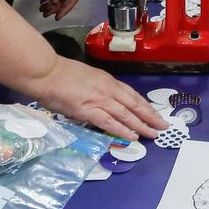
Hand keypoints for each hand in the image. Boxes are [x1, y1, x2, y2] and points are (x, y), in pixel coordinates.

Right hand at [25, 55, 168, 140]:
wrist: (45, 71)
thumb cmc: (60, 74)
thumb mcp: (85, 78)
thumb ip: (96, 89)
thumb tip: (102, 102)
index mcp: (106, 80)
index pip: (131, 94)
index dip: (145, 105)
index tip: (155, 114)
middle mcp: (107, 88)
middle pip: (134, 104)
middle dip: (150, 116)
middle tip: (163, 126)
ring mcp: (99, 99)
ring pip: (126, 114)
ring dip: (141, 125)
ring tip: (153, 134)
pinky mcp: (88, 110)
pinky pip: (109, 122)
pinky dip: (122, 130)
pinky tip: (132, 136)